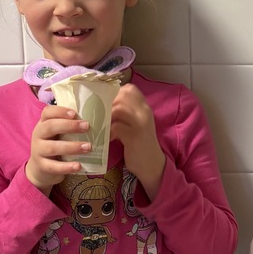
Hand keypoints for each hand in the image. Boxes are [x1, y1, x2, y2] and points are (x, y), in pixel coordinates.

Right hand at [26, 105, 90, 193]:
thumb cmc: (56, 146)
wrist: (41, 168)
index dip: (60, 111)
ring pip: (52, 147)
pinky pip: (53, 166)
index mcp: (43, 124)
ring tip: (88, 147)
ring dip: (71, 147)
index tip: (74, 113)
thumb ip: (72, 127)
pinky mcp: (42, 166)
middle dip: (69, 126)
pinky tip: (78, 166)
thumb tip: (101, 123)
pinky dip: (66, 167)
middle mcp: (38, 135)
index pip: (47, 112)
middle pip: (50, 126)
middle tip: (86, 126)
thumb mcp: (60, 134)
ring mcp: (38, 151)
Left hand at [111, 84, 165, 199]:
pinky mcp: (134, 136)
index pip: (130, 89)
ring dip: (106, 117)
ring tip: (102, 126)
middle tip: (100, 115)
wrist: (152, 165)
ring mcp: (141, 123)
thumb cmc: (139, 144)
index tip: (106, 103)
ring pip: (119, 109)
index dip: (115, 93)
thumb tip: (101, 104)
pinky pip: (116, 126)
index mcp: (144, 107)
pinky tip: (109, 138)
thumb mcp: (135, 124)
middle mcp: (144, 112)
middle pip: (123, 96)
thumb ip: (125, 113)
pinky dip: (109, 131)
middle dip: (107, 104)